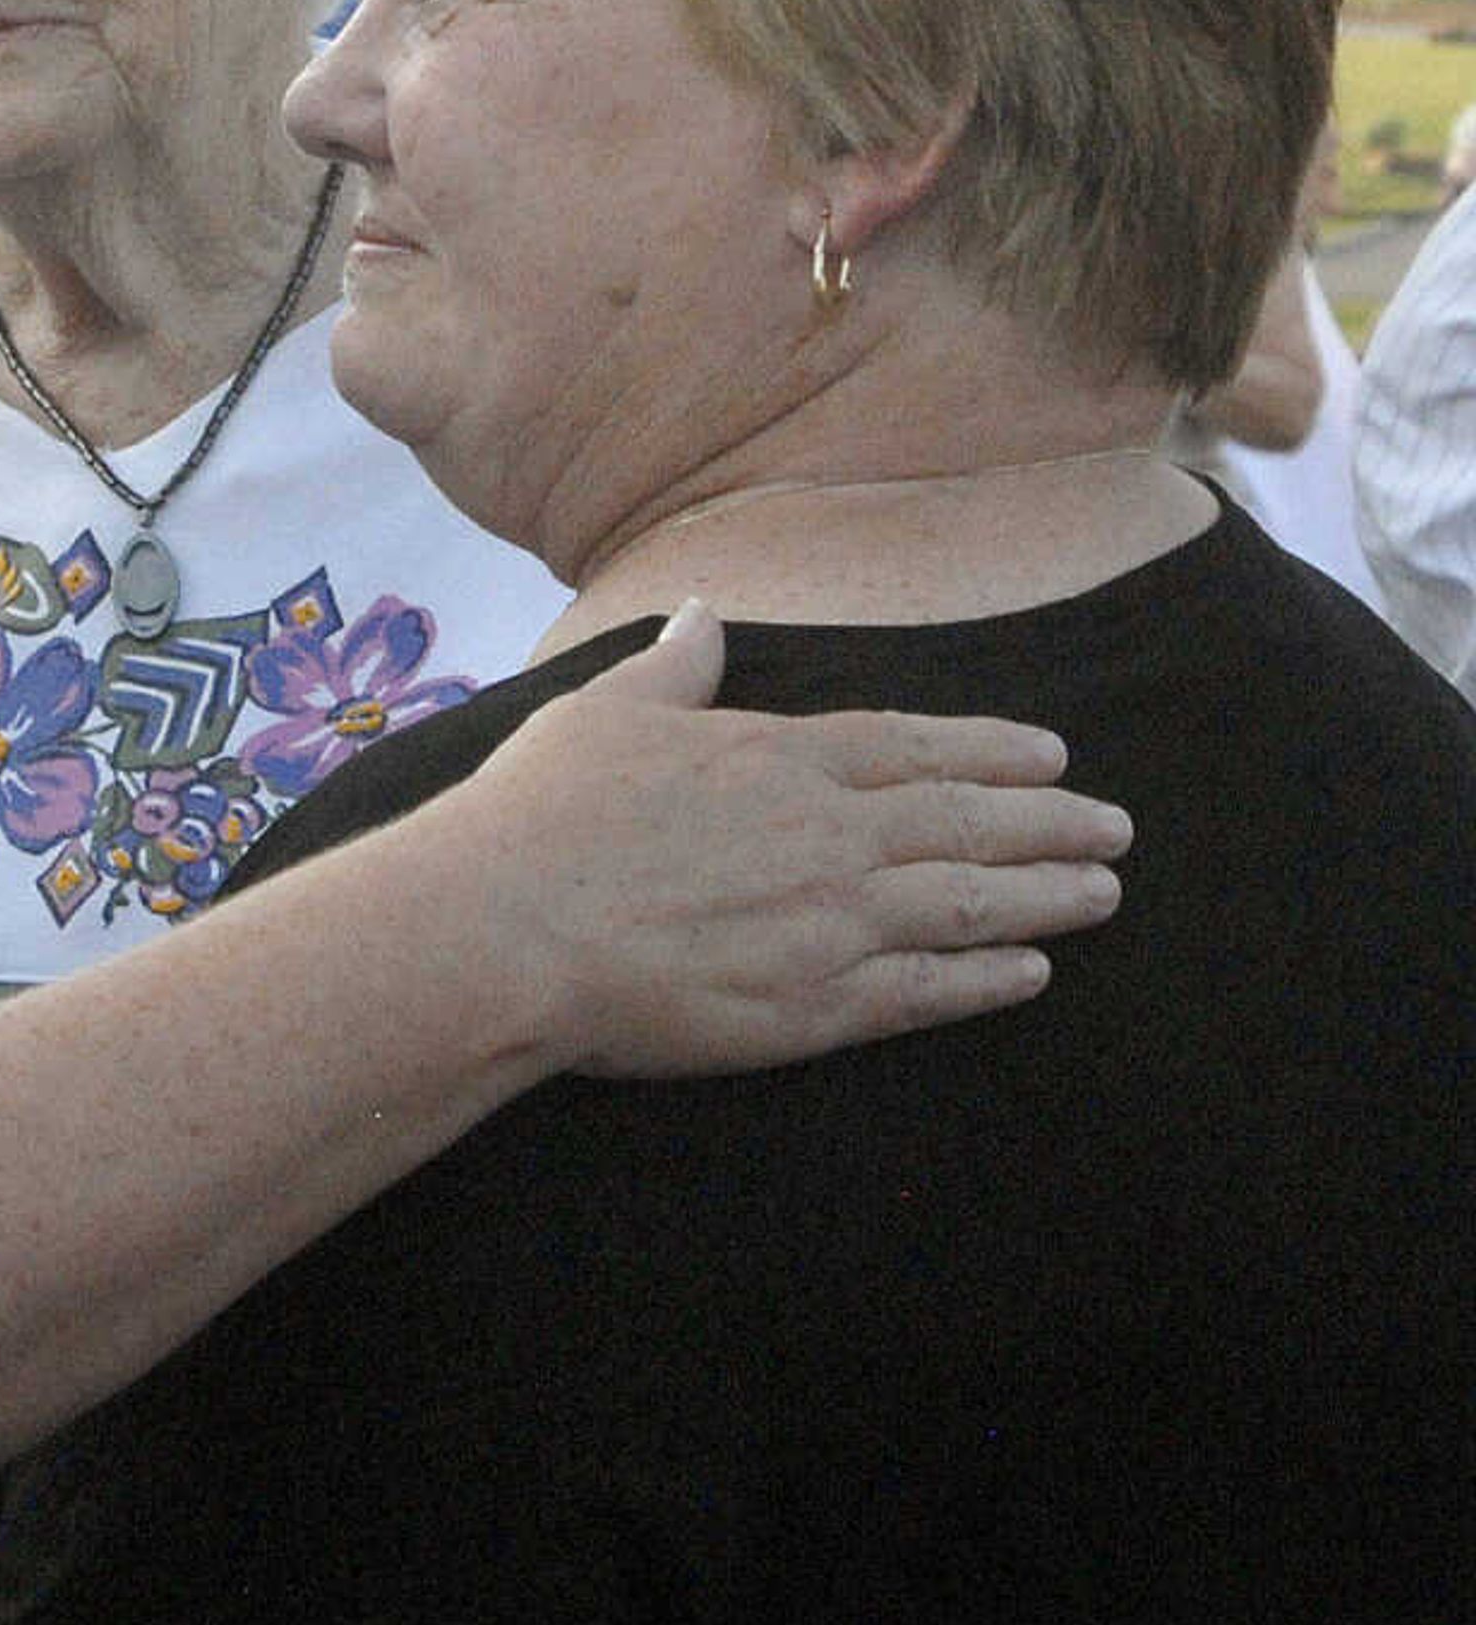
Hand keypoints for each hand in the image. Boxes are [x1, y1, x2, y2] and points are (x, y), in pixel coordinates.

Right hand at [442, 599, 1126, 1077]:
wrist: (507, 929)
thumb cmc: (538, 817)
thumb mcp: (601, 716)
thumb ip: (672, 671)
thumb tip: (703, 617)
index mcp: (782, 757)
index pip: (916, 745)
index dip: (992, 750)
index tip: (1052, 754)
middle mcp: (830, 834)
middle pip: (969, 822)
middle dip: (1052, 822)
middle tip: (1116, 827)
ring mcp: (832, 922)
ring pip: (971, 904)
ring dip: (1047, 897)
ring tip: (1103, 892)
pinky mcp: (815, 1007)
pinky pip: (928, 990)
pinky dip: (989, 980)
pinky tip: (1032, 975)